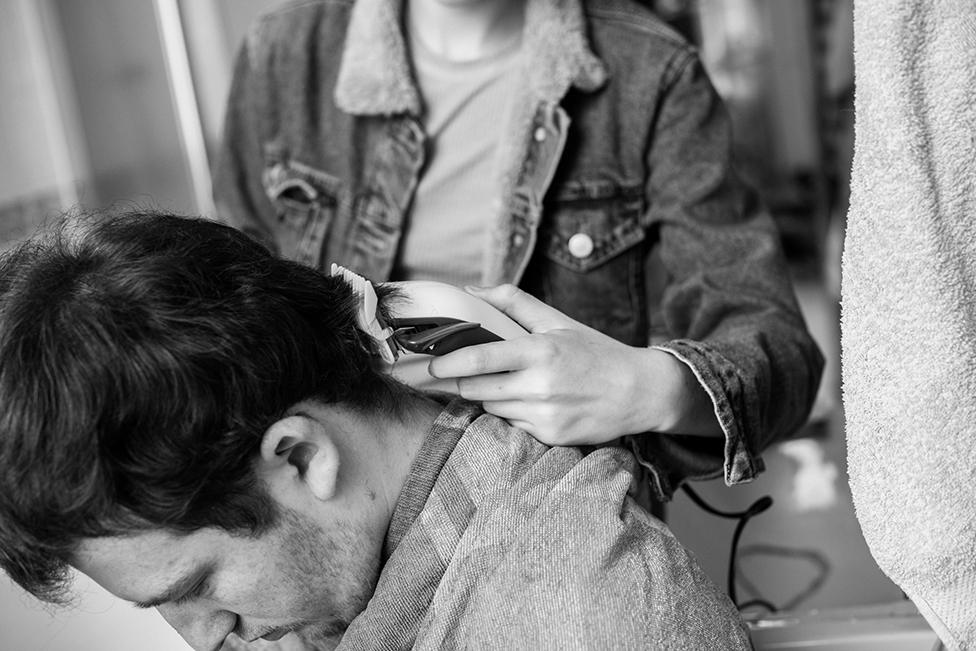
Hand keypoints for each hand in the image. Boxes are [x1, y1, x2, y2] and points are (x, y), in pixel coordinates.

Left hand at [427, 285, 718, 445]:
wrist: (639, 392)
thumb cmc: (596, 352)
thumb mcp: (558, 321)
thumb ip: (513, 302)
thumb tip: (470, 290)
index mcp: (540, 351)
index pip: (480, 358)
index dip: (448, 363)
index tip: (432, 364)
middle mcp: (540, 386)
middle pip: (477, 389)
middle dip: (465, 381)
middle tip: (464, 374)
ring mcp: (545, 415)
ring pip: (492, 408)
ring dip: (491, 397)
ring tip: (513, 384)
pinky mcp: (550, 437)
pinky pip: (513, 426)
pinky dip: (514, 414)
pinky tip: (535, 403)